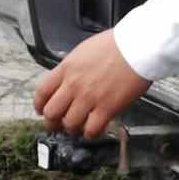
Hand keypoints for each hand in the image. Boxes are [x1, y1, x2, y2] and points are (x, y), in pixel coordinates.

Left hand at [33, 30, 151, 139]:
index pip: (41, 93)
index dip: (39, 106)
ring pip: (70, 124)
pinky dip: (90, 134)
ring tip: (78, 128)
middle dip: (52, 123)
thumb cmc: (116, 45)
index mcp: (66, 69)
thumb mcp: (83, 51)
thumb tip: (65, 80)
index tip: (42, 111)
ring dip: (72, 130)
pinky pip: (91, 129)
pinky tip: (93, 132)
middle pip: (51, 113)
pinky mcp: (107, 108)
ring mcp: (89, 97)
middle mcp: (73, 85)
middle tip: (58, 125)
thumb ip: (71, 68)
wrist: (138, 47)